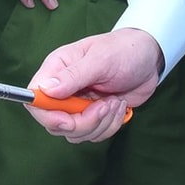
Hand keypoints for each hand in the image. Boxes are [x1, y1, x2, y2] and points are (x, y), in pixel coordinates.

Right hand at [25, 28, 163, 142]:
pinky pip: (94, 134)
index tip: (68, 120)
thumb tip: (45, 90)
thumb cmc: (123, 50)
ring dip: (101, 123)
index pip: (35, 99)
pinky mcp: (94, 116)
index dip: (47, 114)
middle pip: (55, 123)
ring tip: (115, 101)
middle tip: (105, 105)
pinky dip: (110, 125)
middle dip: (83, 122)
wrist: (149, 59)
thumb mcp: (100, 59)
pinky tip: (119, 105)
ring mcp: (78, 105)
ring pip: (76, 133)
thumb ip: (73, 76)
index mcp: (57, 70)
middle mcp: (63, 90)